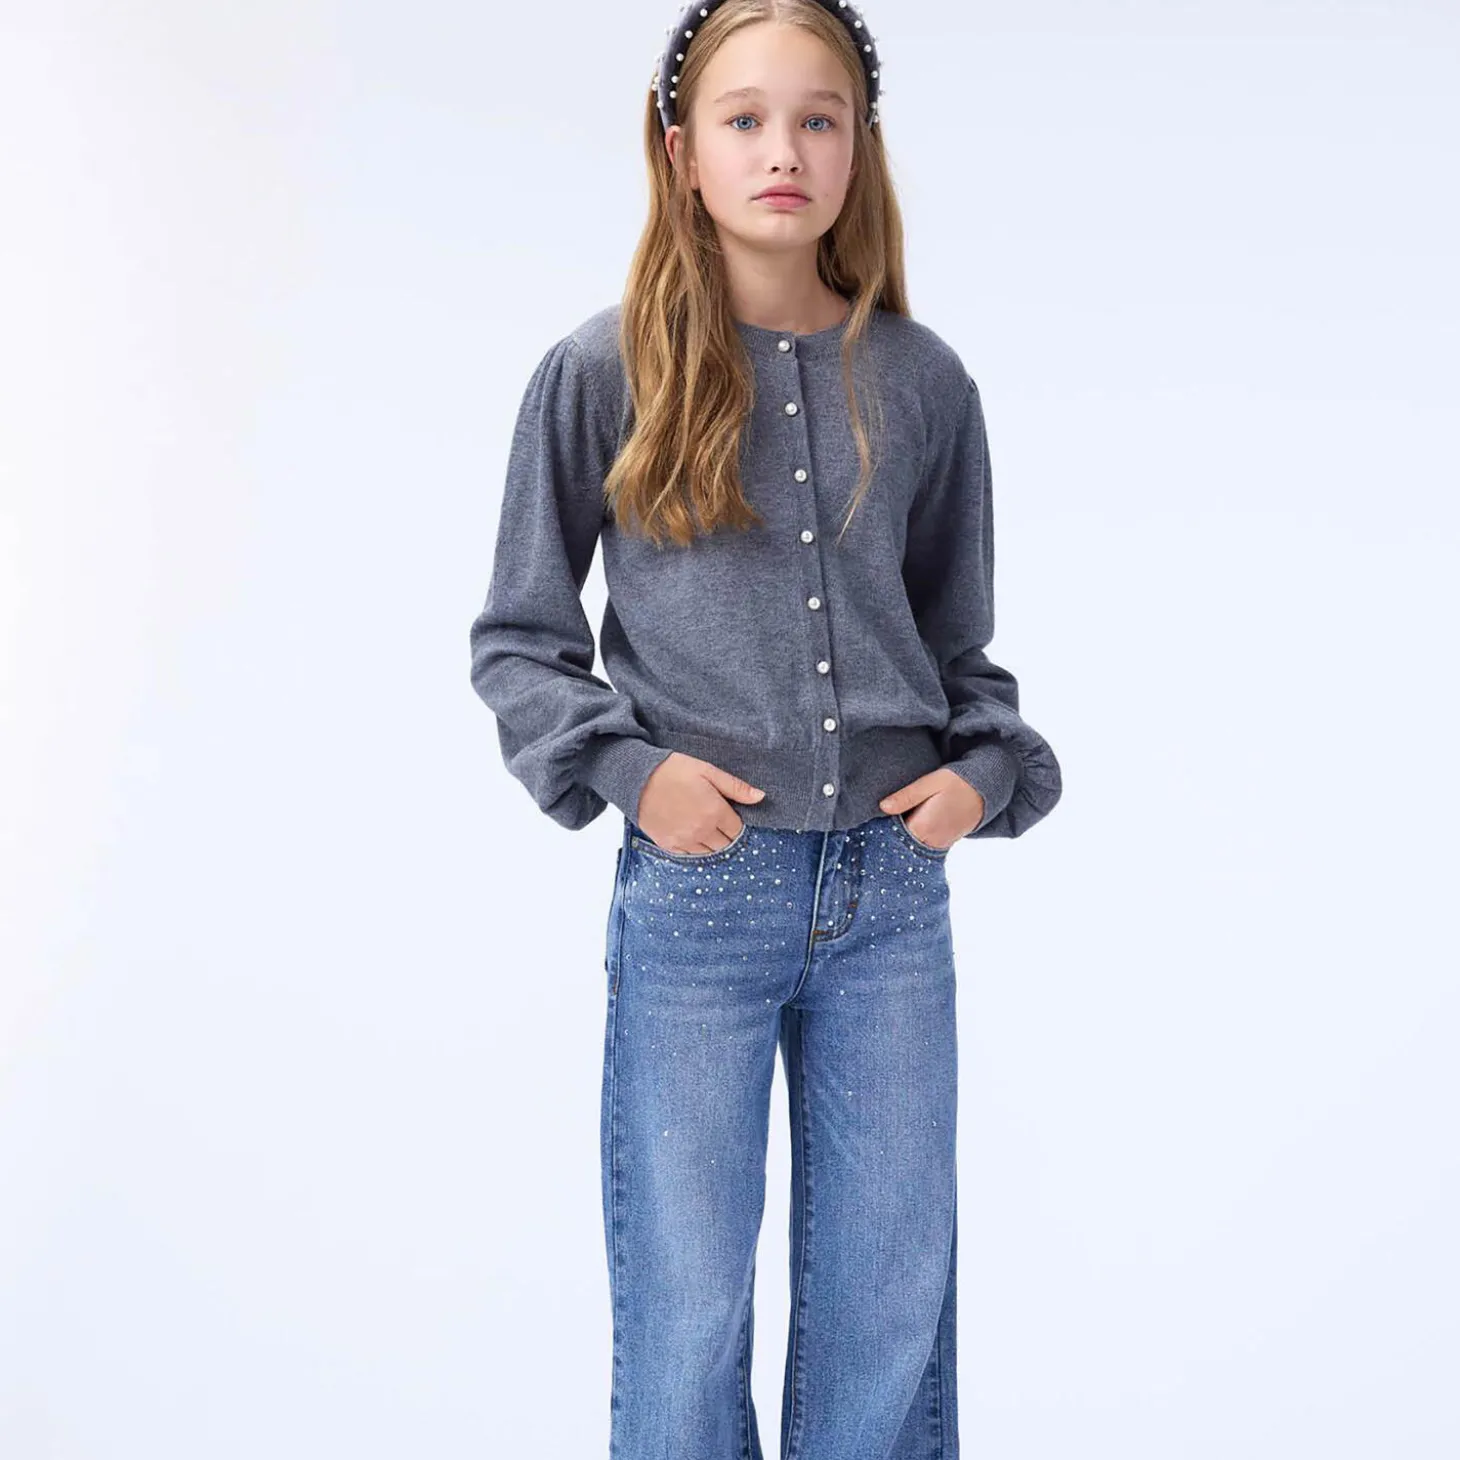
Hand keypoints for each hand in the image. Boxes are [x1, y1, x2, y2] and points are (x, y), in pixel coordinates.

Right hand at [635, 752, 765, 854]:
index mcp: (715, 812)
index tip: (728, 813)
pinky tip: (688, 831)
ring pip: (709, 851)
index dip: (735, 821)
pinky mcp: (669, 845)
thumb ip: (735, 787)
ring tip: (701, 824)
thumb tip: (760, 797)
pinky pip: (690, 854)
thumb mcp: (708, 771)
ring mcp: (685, 841)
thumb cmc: (673, 770)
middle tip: (715, 819)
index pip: (737, 829)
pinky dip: (693, 846)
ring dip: (710, 841)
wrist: (637, 778)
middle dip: (725, 833)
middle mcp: (702, 831)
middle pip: (725, 844)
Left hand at [878, 768, 984, 850]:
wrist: (986, 790)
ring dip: (901, 838)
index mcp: (923, 827)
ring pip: (912, 846)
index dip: (880, 830)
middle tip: (876, 826)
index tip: (870, 824)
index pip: (892, 836)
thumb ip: (906, 797)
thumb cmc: (957, 782)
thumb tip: (882, 807)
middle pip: (901, 844)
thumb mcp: (930, 783)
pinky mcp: (945, 843)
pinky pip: (923, 845)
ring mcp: (939, 844)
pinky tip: (908, 827)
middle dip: (889, 836)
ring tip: (891, 826)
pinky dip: (914, 839)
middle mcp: (931, 841)